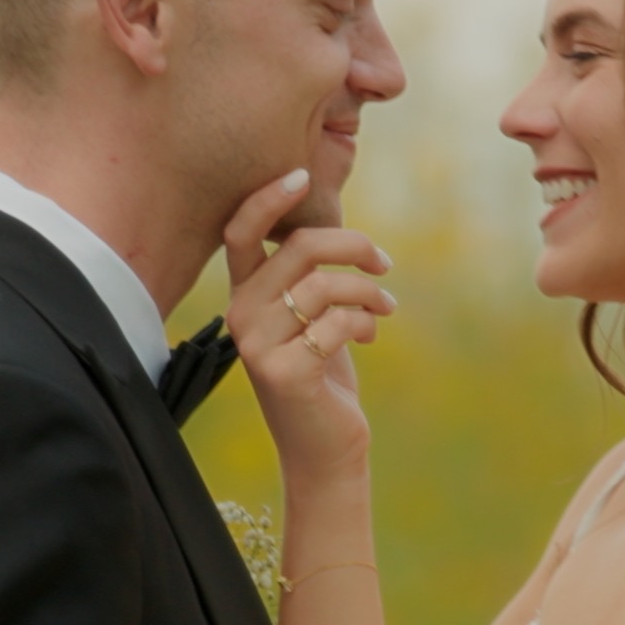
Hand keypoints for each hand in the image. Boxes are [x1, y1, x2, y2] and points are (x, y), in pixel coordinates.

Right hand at [224, 171, 395, 487]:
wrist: (325, 449)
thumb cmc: (323, 375)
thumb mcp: (313, 317)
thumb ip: (311, 275)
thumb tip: (337, 227)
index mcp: (244, 295)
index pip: (240, 232)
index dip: (267, 199)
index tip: (299, 175)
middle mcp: (240, 316)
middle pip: (299, 248)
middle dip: (354, 246)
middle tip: (383, 264)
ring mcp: (256, 346)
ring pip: (324, 285)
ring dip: (368, 292)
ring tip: (385, 307)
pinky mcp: (283, 373)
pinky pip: (337, 323)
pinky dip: (366, 322)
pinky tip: (371, 336)